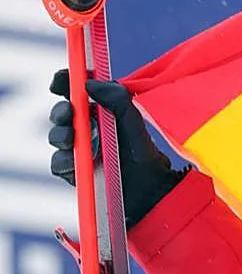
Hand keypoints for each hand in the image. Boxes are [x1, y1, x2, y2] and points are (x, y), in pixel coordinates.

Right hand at [48, 68, 184, 226]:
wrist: (152, 194)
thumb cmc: (146, 157)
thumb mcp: (135, 124)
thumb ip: (119, 100)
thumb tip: (90, 83)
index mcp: (102, 112)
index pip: (79, 91)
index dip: (67, 82)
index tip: (63, 79)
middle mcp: (88, 128)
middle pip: (64, 112)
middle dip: (61, 110)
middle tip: (69, 112)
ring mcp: (80, 150)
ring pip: (58, 136)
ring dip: (61, 134)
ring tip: (72, 137)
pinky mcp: (75, 172)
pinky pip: (59, 163)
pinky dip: (64, 160)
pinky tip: (75, 161)